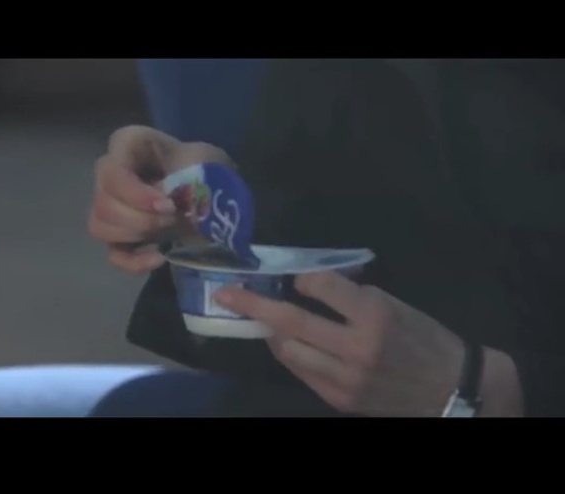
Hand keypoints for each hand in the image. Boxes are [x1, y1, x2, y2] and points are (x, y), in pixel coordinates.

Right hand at [88, 125, 231, 273]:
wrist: (219, 189)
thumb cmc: (206, 166)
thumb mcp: (201, 159)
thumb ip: (181, 175)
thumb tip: (164, 202)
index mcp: (127, 145)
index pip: (111, 172)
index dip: (136, 194)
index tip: (169, 206)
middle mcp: (110, 174)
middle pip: (102, 204)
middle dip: (141, 218)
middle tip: (174, 217)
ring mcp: (112, 206)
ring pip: (100, 227)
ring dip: (137, 234)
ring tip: (170, 229)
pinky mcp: (121, 236)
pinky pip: (113, 255)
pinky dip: (134, 262)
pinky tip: (159, 258)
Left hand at [214, 271, 522, 416]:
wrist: (450, 389)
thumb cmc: (424, 338)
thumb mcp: (393, 304)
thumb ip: (351, 295)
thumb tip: (310, 283)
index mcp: (374, 315)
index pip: (320, 285)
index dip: (300, 276)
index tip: (294, 276)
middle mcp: (356, 348)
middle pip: (291, 322)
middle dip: (253, 305)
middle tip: (226, 294)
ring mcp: (345, 379)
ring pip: (288, 352)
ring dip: (270, 333)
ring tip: (262, 321)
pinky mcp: (339, 399)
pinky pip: (301, 373)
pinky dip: (289, 355)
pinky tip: (287, 344)